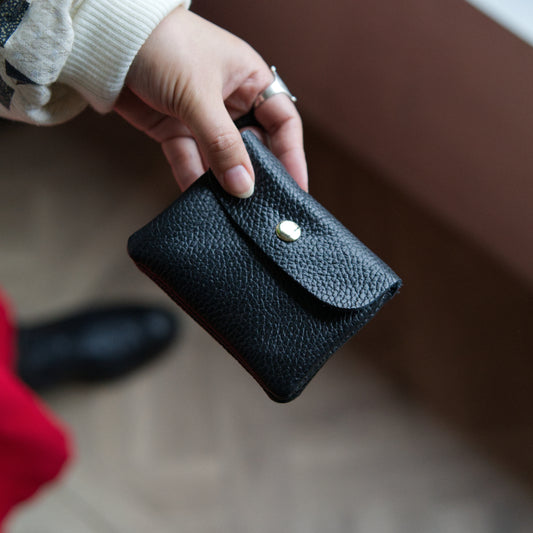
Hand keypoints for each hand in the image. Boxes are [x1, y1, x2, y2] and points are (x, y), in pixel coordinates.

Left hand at [115, 7, 306, 197]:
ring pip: (220, 159)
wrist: (107, 38)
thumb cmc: (162, 45)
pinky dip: (192, 179)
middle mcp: (231, 101)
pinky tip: (198, 200)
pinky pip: (190, 161)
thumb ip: (222, 144)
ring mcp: (202, 118)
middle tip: (260, 204)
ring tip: (230, 209)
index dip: (292, 155)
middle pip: (253, 146)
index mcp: (250, 81)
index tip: (296, 187)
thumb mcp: (199, 95)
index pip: (283, 123)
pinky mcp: (175, 130)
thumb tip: (244, 185)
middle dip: (256, 175)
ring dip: (222, 182)